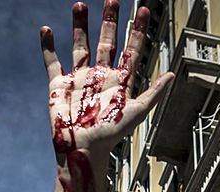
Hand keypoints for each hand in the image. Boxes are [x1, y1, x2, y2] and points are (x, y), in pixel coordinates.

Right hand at [40, 1, 172, 159]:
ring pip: (80, 46)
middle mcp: (100, 76)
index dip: (138, 30)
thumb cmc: (110, 136)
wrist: (83, 149)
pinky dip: (48, 46)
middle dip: (109, 21)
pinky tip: (46, 30)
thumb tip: (173, 75)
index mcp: (119, 81)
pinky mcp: (59, 85)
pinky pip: (52, 61)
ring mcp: (80, 79)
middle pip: (106, 41)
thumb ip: (154, 93)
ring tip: (79, 5)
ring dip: (80, 26)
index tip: (143, 10)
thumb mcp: (137, 113)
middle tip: (112, 0)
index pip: (132, 49)